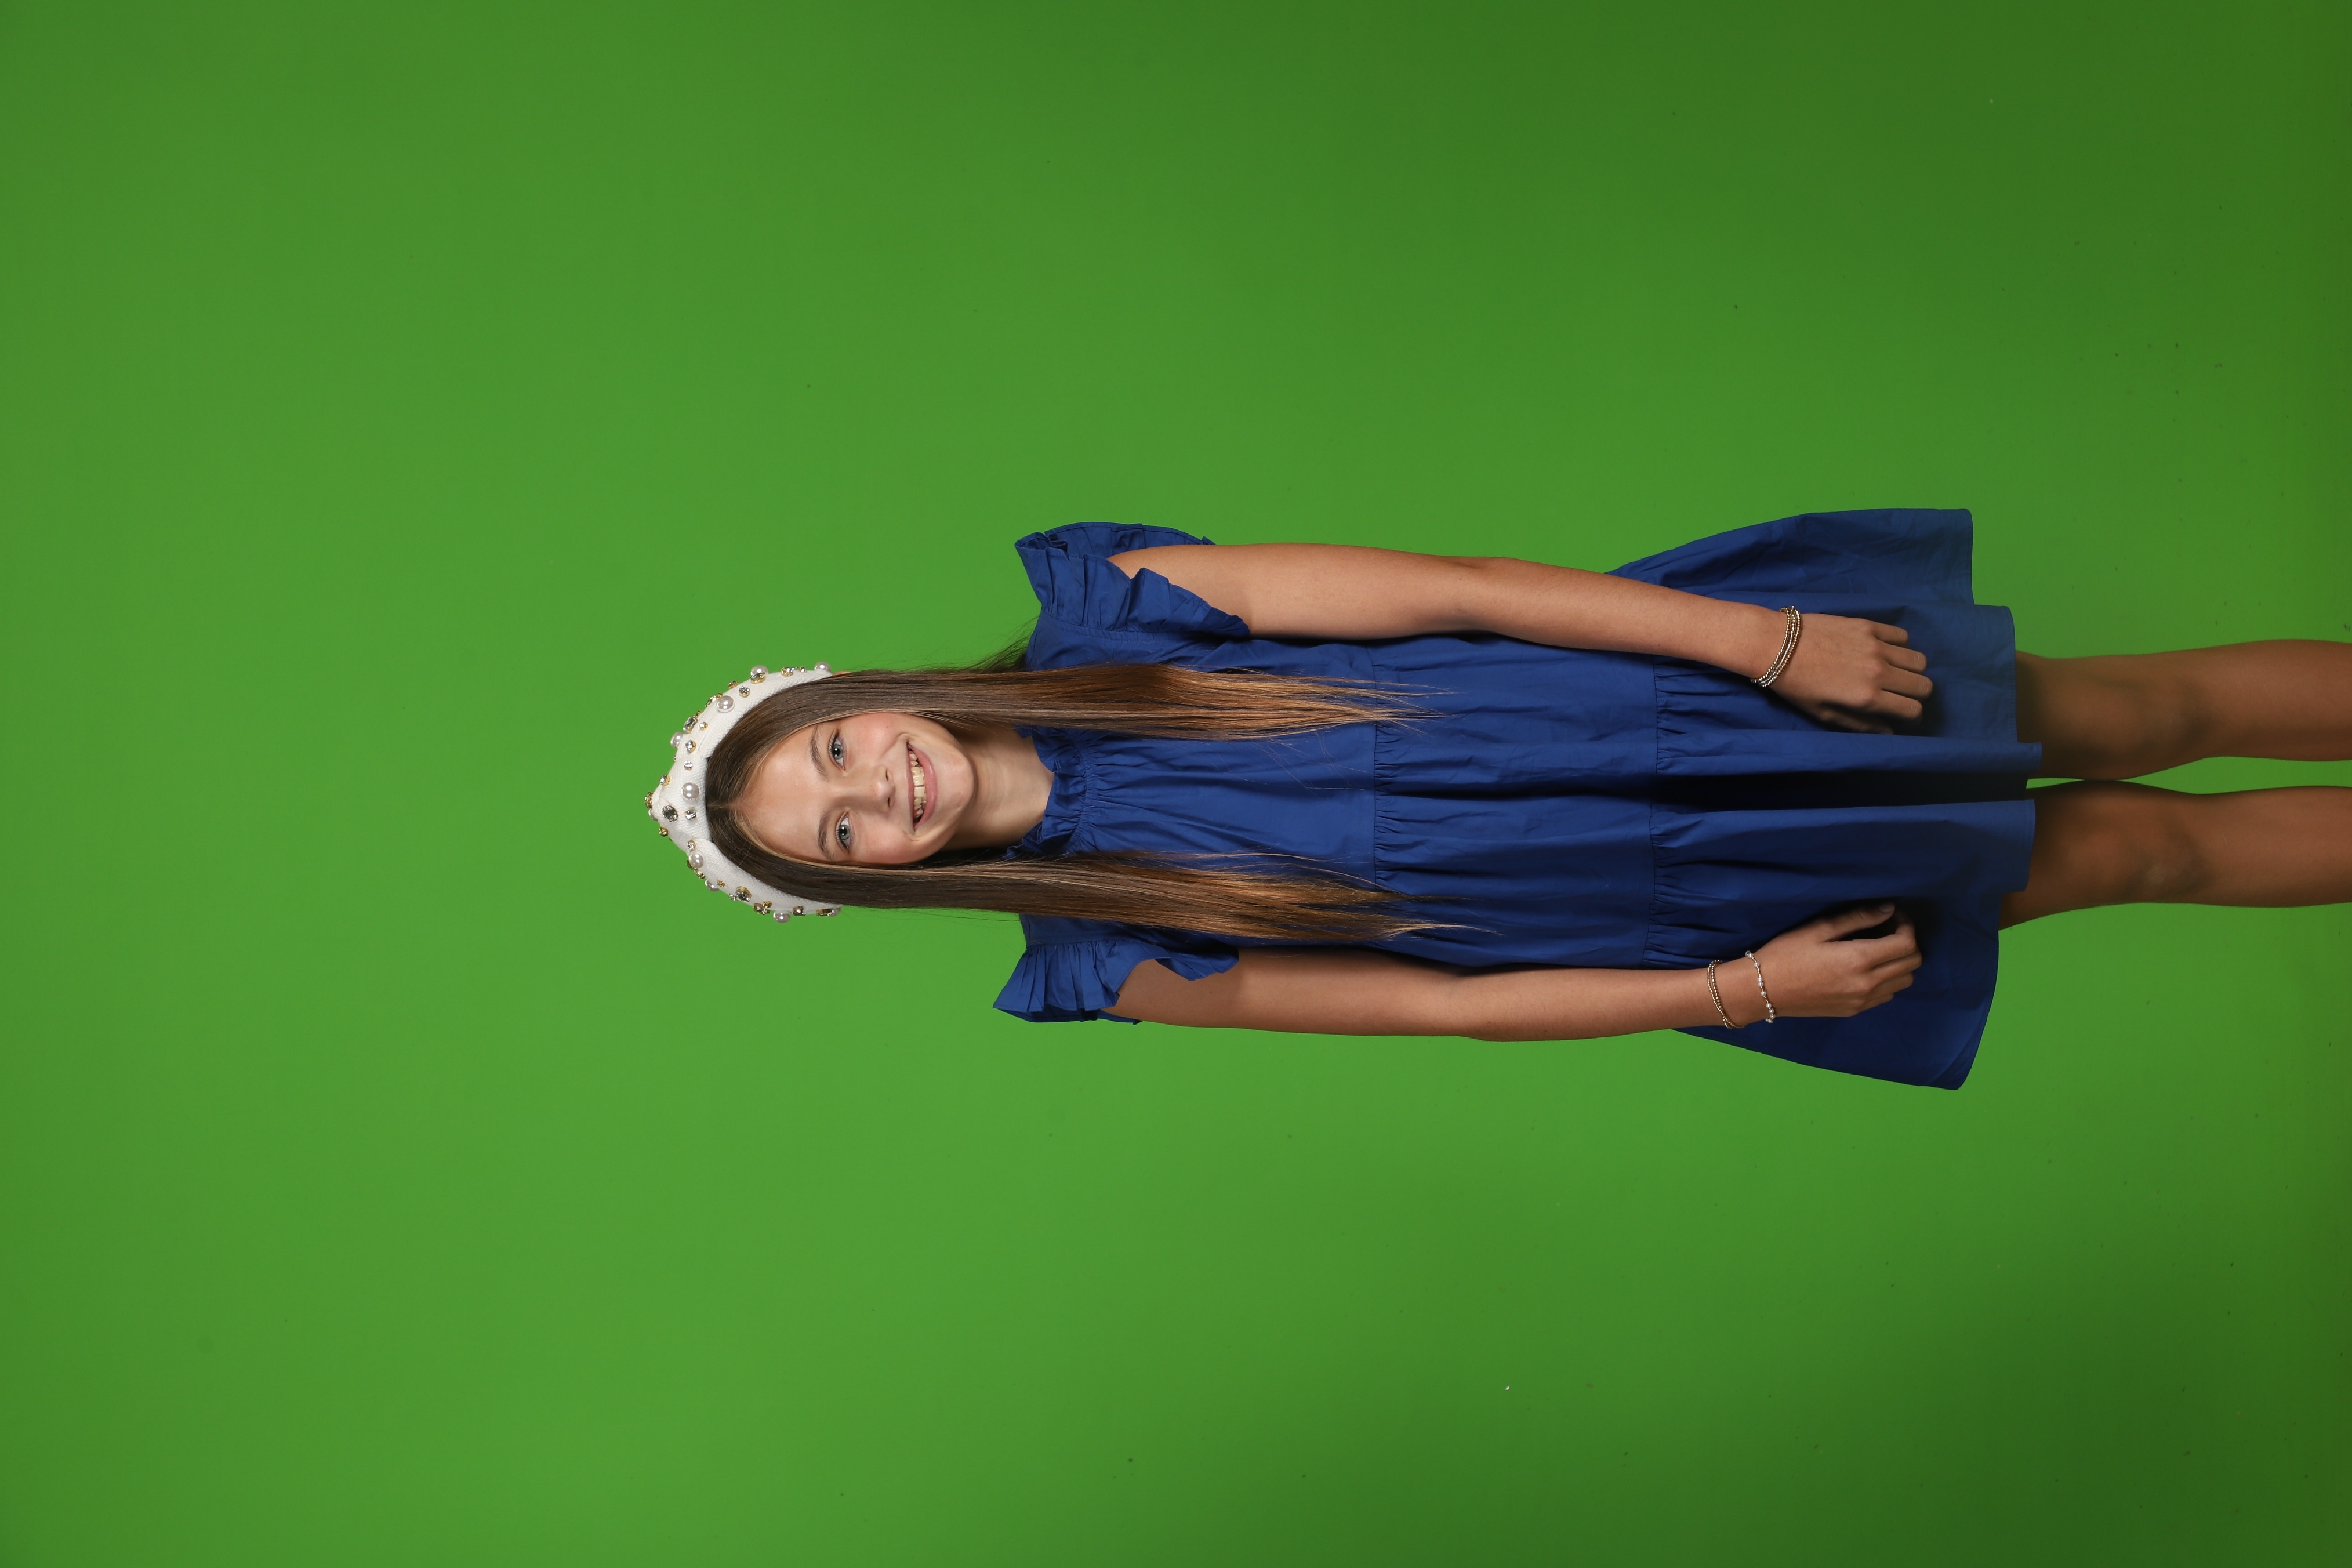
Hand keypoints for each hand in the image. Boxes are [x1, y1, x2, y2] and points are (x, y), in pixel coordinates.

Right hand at [1729, 904, 1920, 1020]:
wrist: (1763, 990)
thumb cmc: (1786, 954)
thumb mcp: (1819, 929)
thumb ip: (1857, 918)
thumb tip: (1889, 909)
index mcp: (1859, 959)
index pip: (1906, 943)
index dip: (1906, 925)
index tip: (1893, 916)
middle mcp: (1867, 983)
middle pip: (1912, 963)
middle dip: (1907, 942)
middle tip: (1887, 929)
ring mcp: (1863, 1001)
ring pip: (1905, 981)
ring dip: (1900, 963)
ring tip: (1879, 949)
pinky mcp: (1855, 1010)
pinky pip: (1888, 995)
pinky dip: (1888, 979)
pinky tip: (1867, 969)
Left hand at [1762, 613, 1932, 732]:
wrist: (1775, 644)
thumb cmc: (1795, 685)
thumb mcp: (1824, 714)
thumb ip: (1861, 724)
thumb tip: (1890, 732)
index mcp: (1867, 697)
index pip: (1913, 710)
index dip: (1911, 715)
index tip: (1900, 713)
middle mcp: (1878, 671)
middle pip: (1924, 685)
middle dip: (1916, 694)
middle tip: (1898, 693)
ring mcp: (1876, 645)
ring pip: (1919, 660)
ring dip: (1911, 670)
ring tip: (1894, 672)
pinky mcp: (1869, 625)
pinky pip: (1902, 635)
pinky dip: (1899, 645)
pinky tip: (1884, 650)